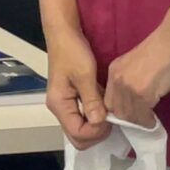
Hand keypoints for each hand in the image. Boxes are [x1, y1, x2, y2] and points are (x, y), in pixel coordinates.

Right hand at [45, 30, 107, 146]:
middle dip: (96, 133)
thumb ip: (91, 100)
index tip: (109, 118)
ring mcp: (65, 105)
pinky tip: (103, 103)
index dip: (96, 132)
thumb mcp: (84, 74)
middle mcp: (59, 109)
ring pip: (81, 128)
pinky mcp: (72, 99)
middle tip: (110, 117)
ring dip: (96, 124)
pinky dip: (94, 115)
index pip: (77, 134)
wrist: (63, 32)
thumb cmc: (72, 50)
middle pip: (77, 136)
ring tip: (108, 110)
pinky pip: (83, 117)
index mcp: (59, 104)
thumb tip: (100, 122)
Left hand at [102, 21, 169, 127]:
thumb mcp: (134, 64)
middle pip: (116, 110)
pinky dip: (148, 121)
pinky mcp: (143, 94)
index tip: (130, 112)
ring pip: (128, 115)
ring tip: (148, 120)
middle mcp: (117, 79)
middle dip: (128, 118)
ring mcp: (129, 88)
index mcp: (113, 70)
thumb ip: (128, 79)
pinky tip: (153, 120)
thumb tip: (131, 100)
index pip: (108, 100)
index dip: (119, 109)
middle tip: (140, 118)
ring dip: (139, 121)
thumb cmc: (160, 49)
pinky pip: (142, 116)